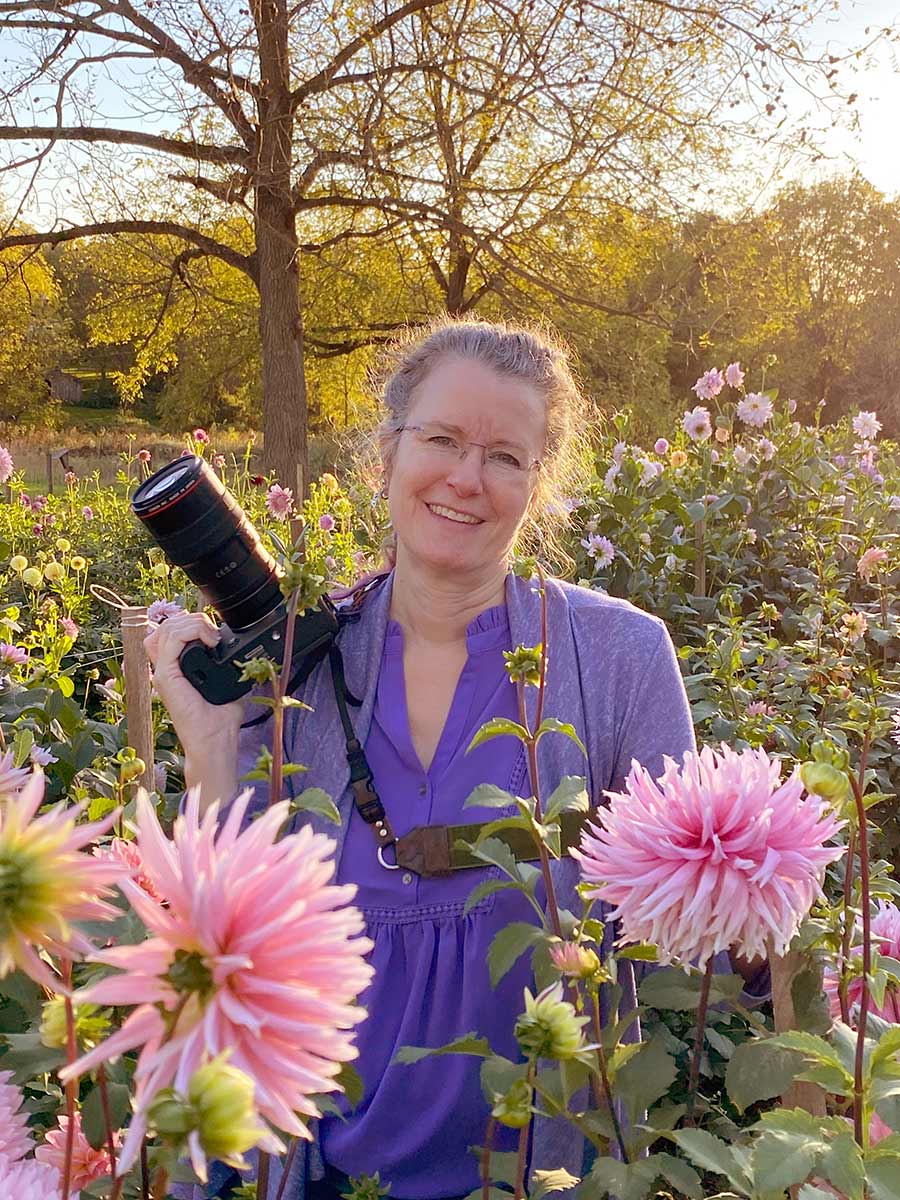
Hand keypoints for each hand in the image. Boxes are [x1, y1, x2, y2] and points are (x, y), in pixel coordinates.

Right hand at [143, 612, 243, 758]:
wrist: (214, 742)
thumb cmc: (219, 720)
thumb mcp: (225, 683)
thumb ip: (224, 665)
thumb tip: (238, 650)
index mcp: (176, 669)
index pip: (170, 633)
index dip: (190, 624)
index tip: (214, 633)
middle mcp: (166, 669)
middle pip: (166, 626)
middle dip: (192, 620)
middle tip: (213, 633)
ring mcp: (163, 672)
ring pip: (166, 629)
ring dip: (192, 624)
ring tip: (211, 637)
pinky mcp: (165, 677)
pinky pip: (170, 641)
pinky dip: (190, 633)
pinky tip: (209, 642)